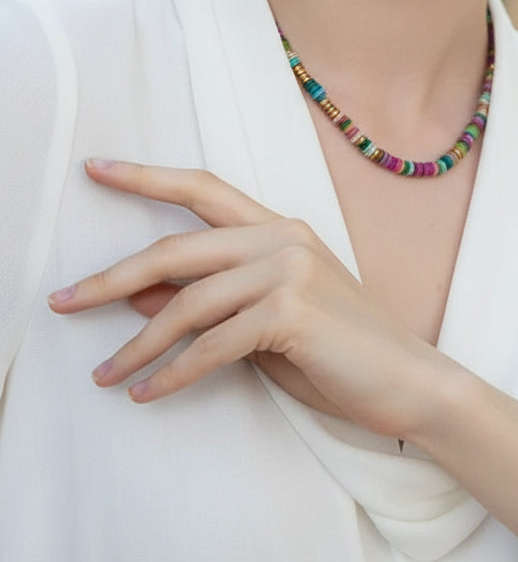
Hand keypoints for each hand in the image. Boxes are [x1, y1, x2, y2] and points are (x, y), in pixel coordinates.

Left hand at [48, 159, 449, 438]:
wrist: (411, 380)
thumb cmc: (340, 350)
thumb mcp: (268, 321)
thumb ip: (213, 301)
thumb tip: (140, 295)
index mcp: (281, 228)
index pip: (204, 188)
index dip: (147, 177)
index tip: (96, 169)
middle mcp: (283, 238)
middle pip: (178, 248)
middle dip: (111, 277)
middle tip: (63, 301)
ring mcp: (291, 271)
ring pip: (190, 303)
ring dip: (139, 345)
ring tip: (106, 375)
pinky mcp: (293, 313)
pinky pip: (214, 345)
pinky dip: (175, 373)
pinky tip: (150, 392)